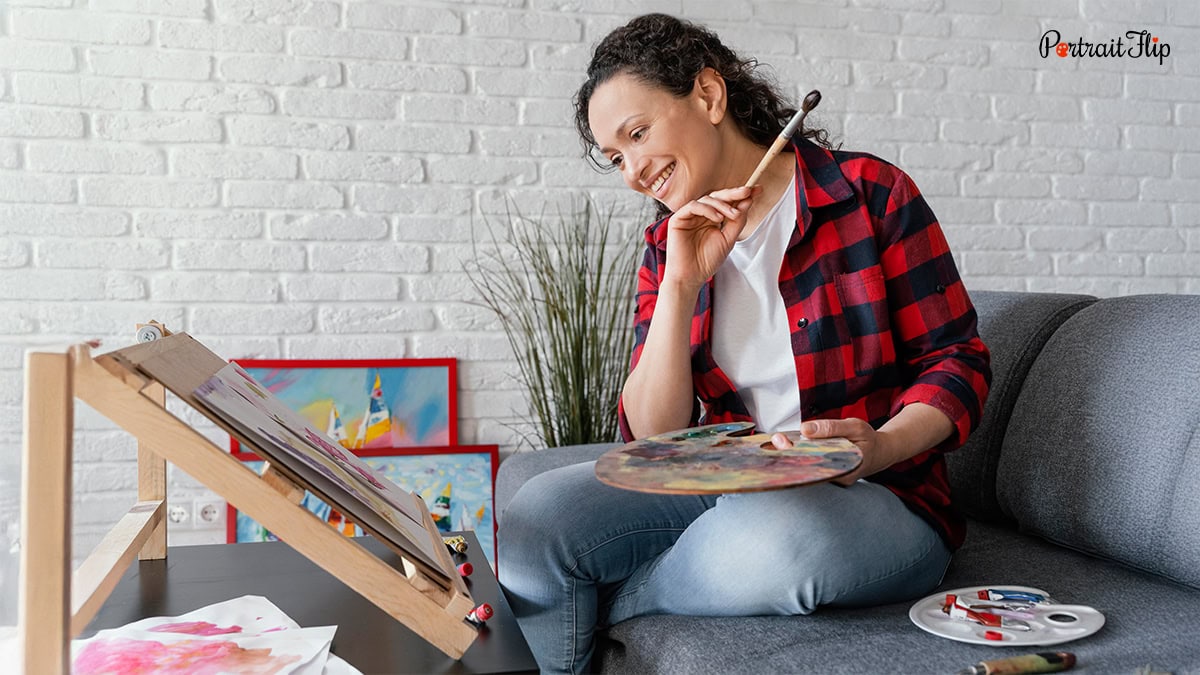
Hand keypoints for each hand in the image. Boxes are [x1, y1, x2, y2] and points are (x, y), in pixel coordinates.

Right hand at [663, 185, 760, 290]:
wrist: (690, 277)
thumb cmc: (707, 261)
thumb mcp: (728, 239)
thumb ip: (737, 220)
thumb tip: (748, 201)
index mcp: (713, 219)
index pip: (727, 203)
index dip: (741, 196)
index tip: (757, 190)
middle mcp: (701, 215)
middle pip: (718, 197)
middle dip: (733, 194)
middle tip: (747, 191)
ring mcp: (690, 216)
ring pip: (707, 199)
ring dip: (723, 205)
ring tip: (733, 215)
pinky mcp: (678, 219)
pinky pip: (693, 206)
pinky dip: (707, 209)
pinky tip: (717, 218)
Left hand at [771, 418, 889, 485]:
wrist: (880, 453)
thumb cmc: (868, 439)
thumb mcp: (854, 427)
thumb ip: (831, 428)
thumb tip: (805, 430)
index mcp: (845, 469)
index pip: (815, 464)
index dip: (797, 453)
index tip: (782, 443)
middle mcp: (837, 480)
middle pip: (808, 469)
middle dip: (789, 454)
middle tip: (776, 440)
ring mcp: (832, 480)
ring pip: (807, 469)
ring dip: (791, 456)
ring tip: (777, 443)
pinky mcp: (827, 477)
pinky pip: (810, 467)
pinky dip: (799, 457)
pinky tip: (786, 448)